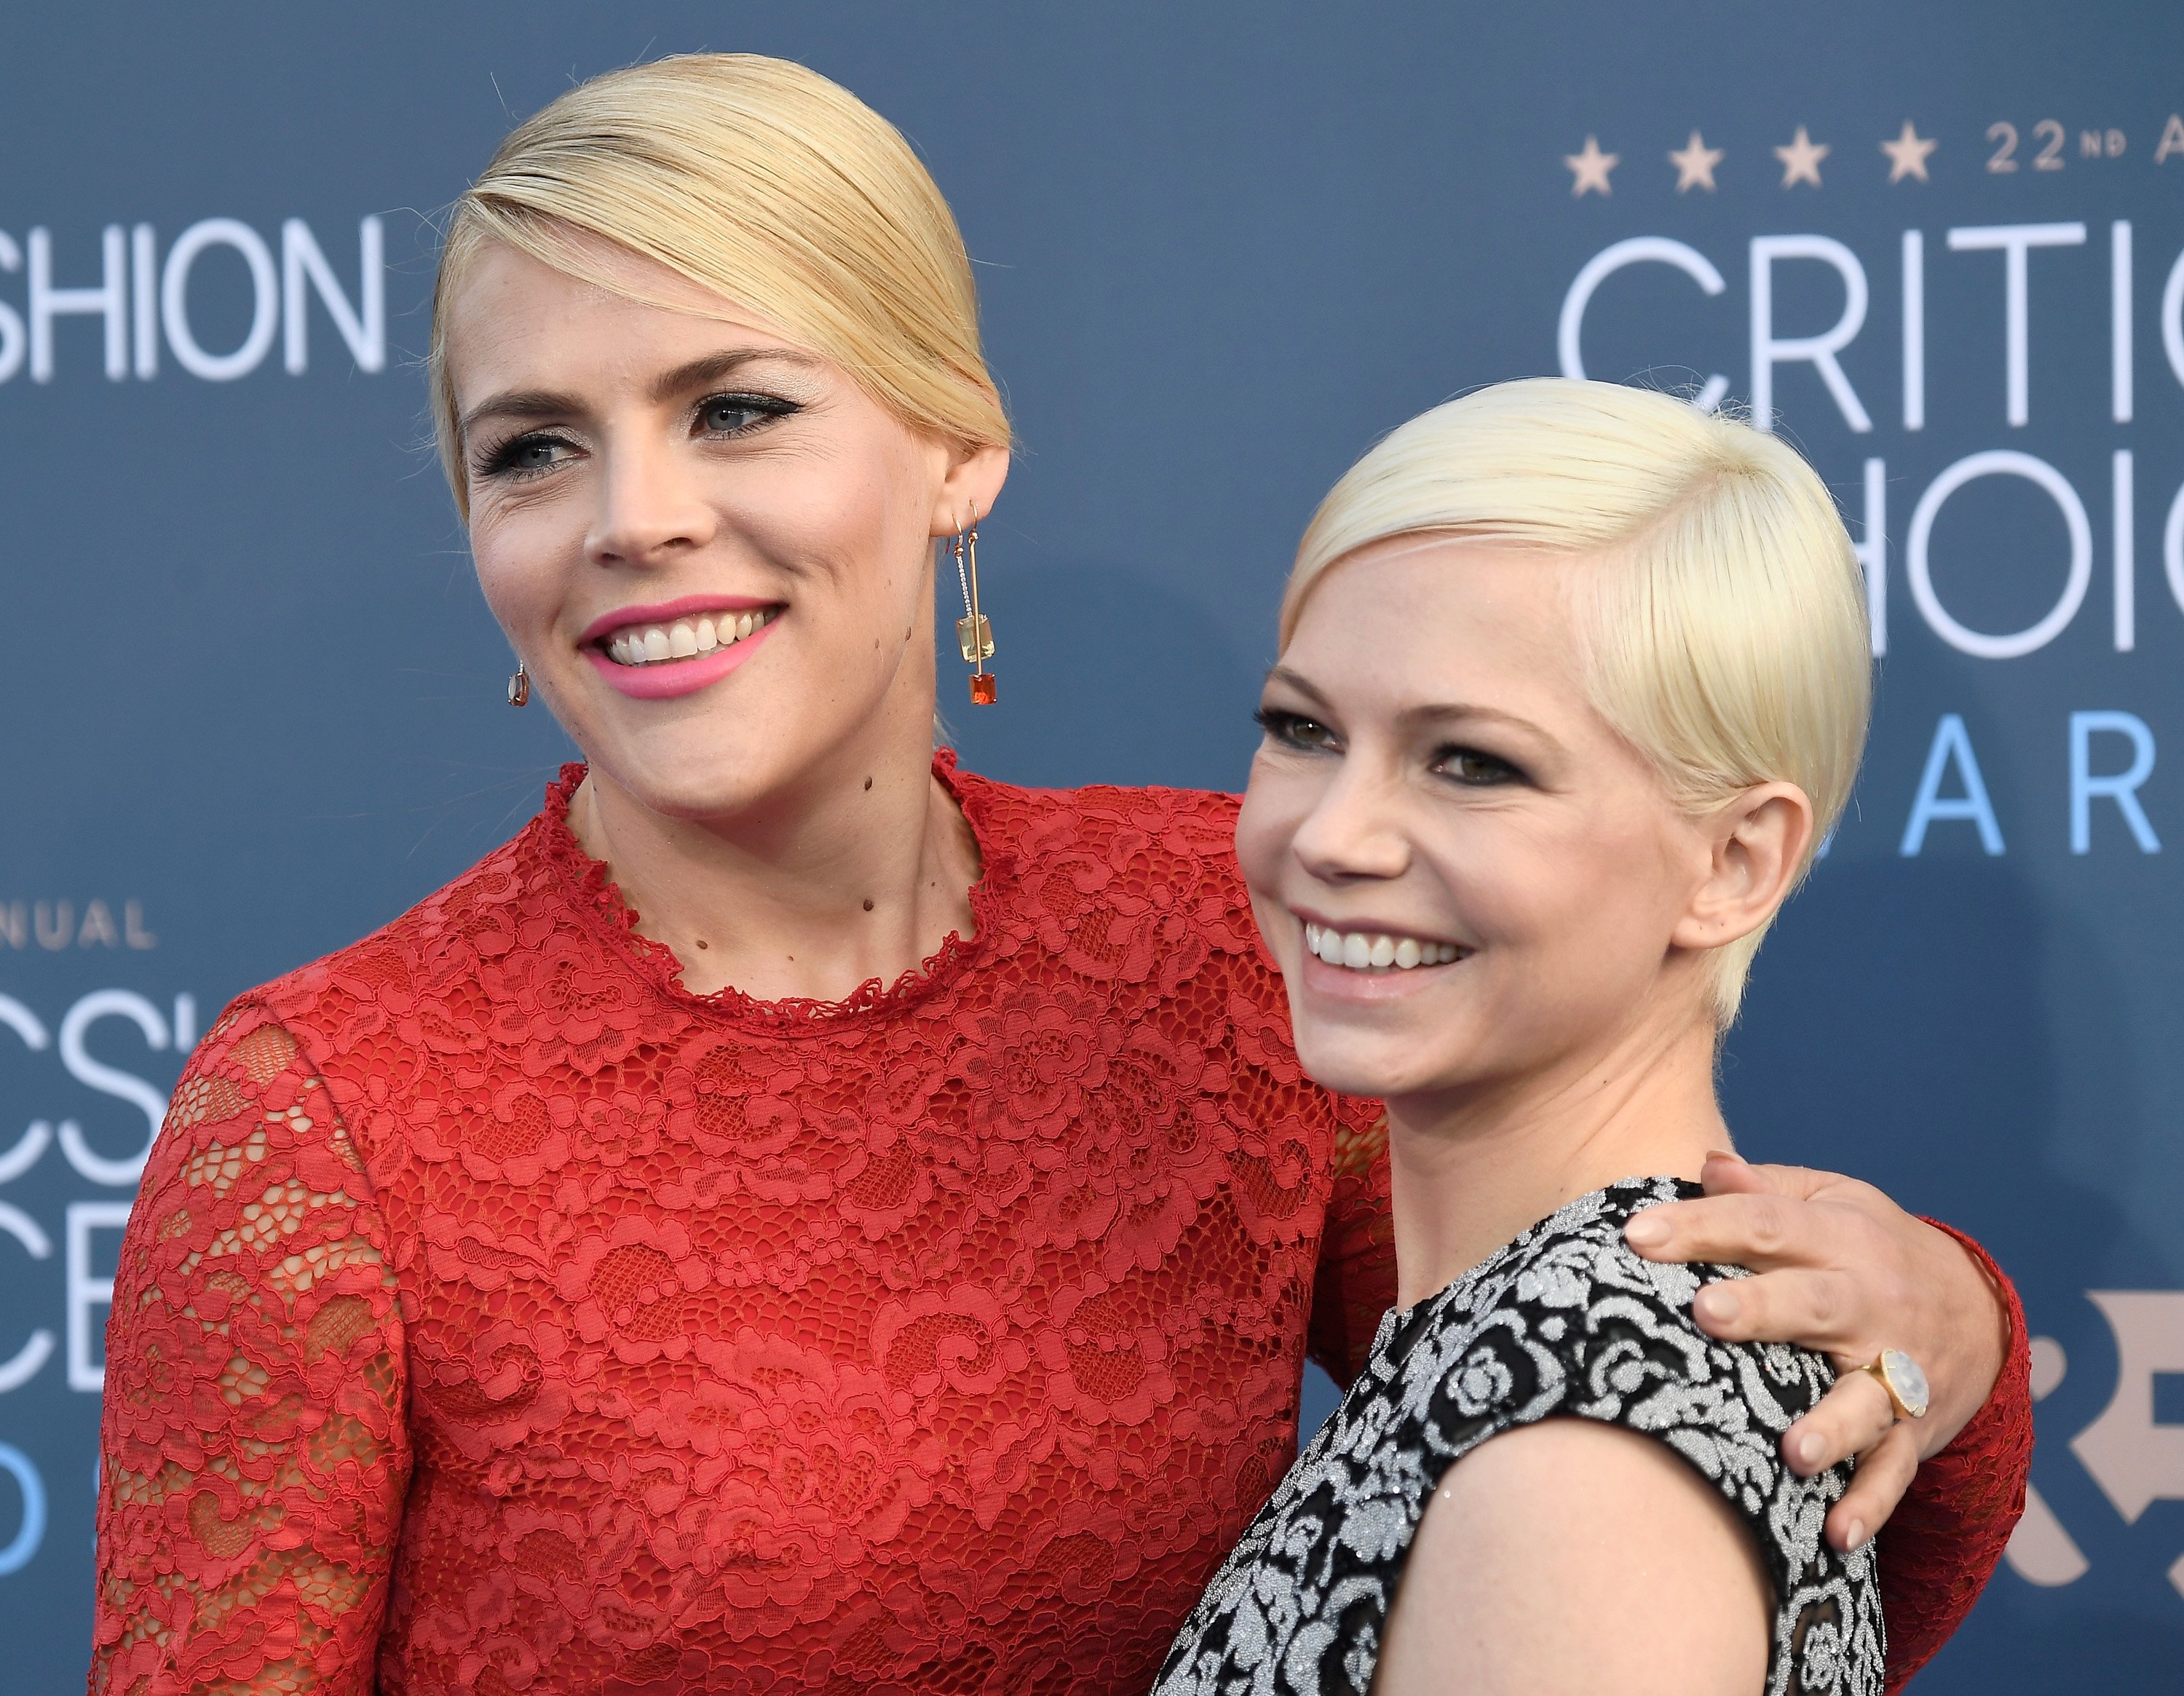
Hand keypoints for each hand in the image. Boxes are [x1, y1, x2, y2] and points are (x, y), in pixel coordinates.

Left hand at [1622, 1151, 2008, 1553]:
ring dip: (1831, 1427)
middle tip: (1707, 1313)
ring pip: (1864, 1400)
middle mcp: (1871, 1302)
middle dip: (1762, 1309)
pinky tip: (1834, 1535)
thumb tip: (1705, 1162)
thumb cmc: (1870, 1248)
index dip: (1702, 1225)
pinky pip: (1894, 1472)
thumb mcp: (1832, 1201)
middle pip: (1813, 1303)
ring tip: (1792, 1450)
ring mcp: (1895, 1371)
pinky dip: (1870, 1505)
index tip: (1636, 1234)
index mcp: (1842, 1238)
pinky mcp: (1912, 1430)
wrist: (1979, 1312)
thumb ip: (1766, 1188)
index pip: (1767, 1223)